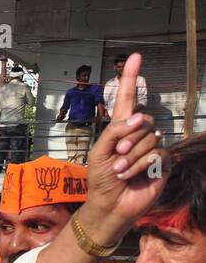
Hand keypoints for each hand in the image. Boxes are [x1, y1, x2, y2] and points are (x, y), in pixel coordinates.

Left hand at [84, 53, 164, 229]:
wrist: (109, 205)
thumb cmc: (100, 180)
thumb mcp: (99, 153)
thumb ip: (114, 132)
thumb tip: (138, 117)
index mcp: (120, 129)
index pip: (127, 98)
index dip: (130, 78)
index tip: (134, 57)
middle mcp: (138, 134)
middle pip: (143, 120)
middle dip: (128, 138)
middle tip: (117, 155)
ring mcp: (151, 147)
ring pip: (150, 138)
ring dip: (132, 156)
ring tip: (120, 171)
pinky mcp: (162, 162)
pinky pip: (157, 154)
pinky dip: (140, 165)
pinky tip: (130, 176)